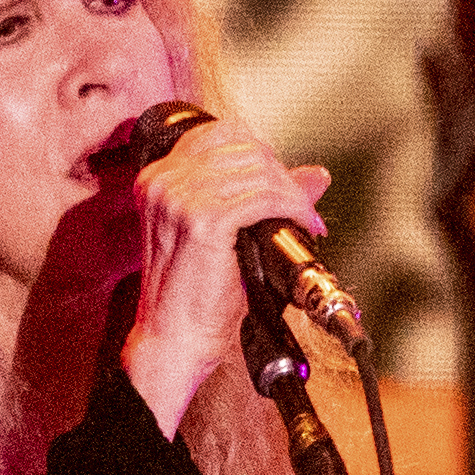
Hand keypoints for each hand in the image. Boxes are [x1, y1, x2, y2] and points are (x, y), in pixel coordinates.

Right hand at [117, 116, 329, 433]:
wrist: (172, 340)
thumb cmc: (192, 298)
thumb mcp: (222, 235)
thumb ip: (259, 196)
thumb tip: (316, 175)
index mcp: (158, 178)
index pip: (221, 135)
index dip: (261, 154)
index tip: (281, 182)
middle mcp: (164, 180)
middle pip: (244, 148)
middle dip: (282, 175)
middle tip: (302, 206)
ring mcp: (180, 197)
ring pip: (259, 170)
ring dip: (292, 193)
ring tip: (306, 219)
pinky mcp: (204, 220)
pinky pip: (265, 198)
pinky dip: (293, 209)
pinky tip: (305, 226)